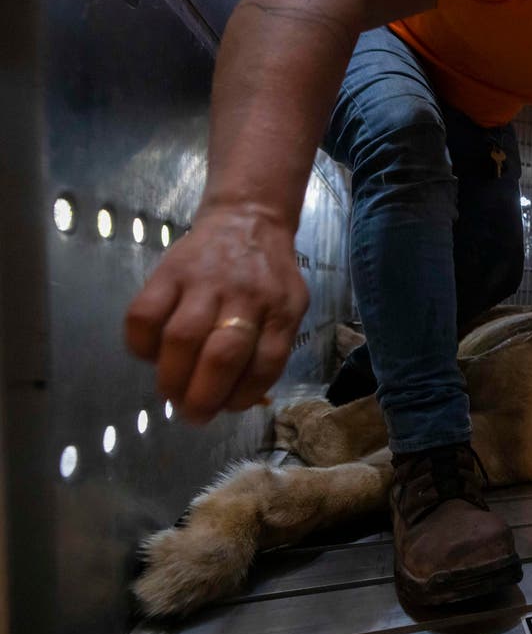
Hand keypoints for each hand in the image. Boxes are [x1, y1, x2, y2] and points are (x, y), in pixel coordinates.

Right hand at [124, 206, 308, 422]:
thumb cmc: (267, 276)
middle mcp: (245, 296)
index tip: (226, 409)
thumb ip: (271, 348)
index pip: (266, 364)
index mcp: (280, 310)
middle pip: (222, 356)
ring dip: (171, 377)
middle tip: (193, 414)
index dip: (242, 396)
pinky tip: (150, 355)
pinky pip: (144, 314)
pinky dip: (141, 345)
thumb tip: (241, 398)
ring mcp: (204, 281)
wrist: (247, 219)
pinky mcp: (168, 271)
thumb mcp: (288, 306)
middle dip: (202, 397)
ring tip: (170, 393)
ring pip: (181, 338)